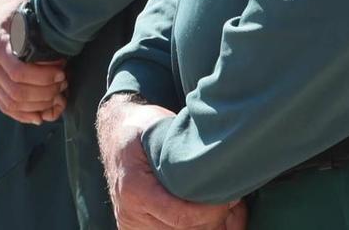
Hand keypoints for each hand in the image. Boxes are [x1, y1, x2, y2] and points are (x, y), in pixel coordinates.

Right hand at [0, 0, 68, 124]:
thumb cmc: (14, 8)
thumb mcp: (26, 5)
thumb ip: (41, 19)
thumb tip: (65, 32)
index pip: (18, 72)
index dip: (43, 78)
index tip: (62, 72)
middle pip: (16, 92)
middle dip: (45, 93)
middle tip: (63, 84)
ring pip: (12, 104)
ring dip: (38, 105)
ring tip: (57, 96)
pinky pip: (6, 107)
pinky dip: (25, 114)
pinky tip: (42, 114)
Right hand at [98, 93, 244, 229]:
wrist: (115, 135)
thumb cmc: (141, 129)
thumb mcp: (161, 129)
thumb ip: (183, 151)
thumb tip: (219, 162)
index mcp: (134, 189)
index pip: (181, 217)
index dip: (211, 212)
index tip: (230, 198)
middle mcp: (130, 214)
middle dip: (214, 219)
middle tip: (233, 200)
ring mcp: (133, 225)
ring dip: (208, 225)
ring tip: (226, 207)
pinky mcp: (138, 229)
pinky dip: (195, 226)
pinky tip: (211, 214)